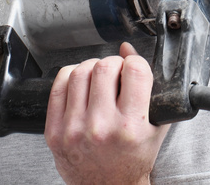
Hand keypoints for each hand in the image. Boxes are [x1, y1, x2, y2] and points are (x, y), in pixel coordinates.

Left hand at [45, 42, 170, 184]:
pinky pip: (58, 86)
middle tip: (117, 74)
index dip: (135, 63)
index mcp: (131, 127)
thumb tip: (127, 50)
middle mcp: (101, 127)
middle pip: (105, 67)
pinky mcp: (55, 131)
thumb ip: (148, 87)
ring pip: (80, 72)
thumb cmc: (133, 159)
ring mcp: (74, 129)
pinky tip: (80, 85)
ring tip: (99, 79)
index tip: (134, 69)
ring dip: (92, 68)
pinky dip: (70, 76)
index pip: (134, 71)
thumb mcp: (154, 127)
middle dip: (114, 64)